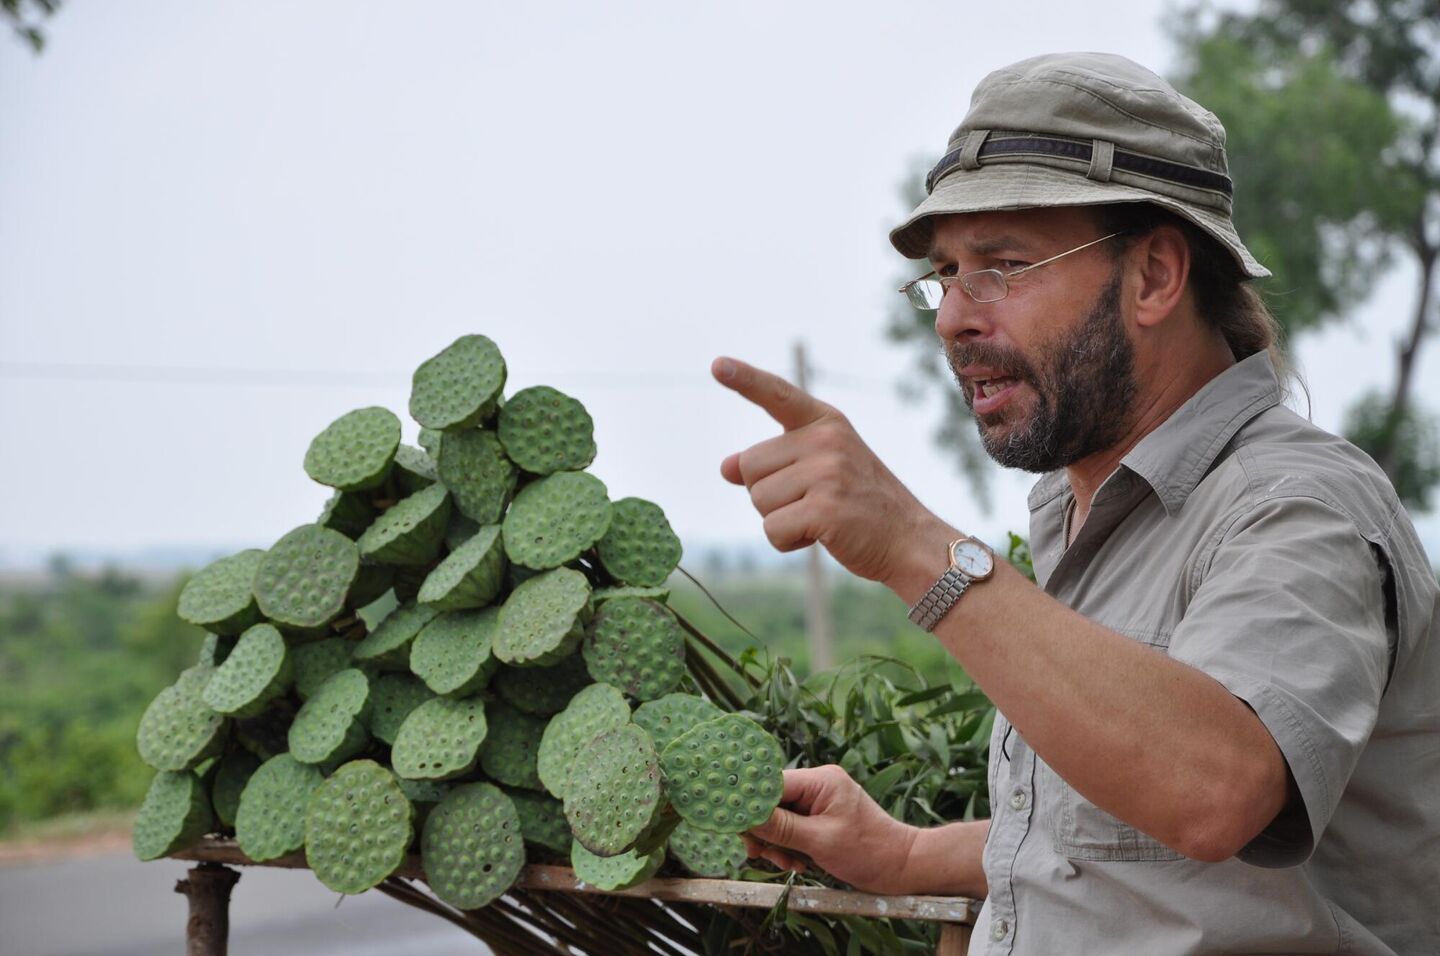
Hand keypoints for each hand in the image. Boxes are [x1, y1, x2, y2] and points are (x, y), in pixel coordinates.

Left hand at [713, 357, 950, 589]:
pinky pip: (772, 529)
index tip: (717, 365)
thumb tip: (726, 467)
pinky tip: (821, 536)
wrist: (910, 540)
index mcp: (826, 422)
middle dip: (768, 494)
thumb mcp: (820, 471)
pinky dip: (788, 542)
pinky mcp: (825, 508)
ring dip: (779, 520)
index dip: (745, 379)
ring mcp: (827, 472)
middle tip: (812, 502)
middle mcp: (826, 440)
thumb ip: (775, 463)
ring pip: (758, 500)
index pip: (777, 394)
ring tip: (821, 518)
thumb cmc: (861, 505)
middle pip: (749, 466)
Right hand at [743, 765, 918, 894]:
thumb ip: (780, 828)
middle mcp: (818, 785)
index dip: (750, 804)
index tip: (734, 825)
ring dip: (777, 843)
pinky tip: (798, 863)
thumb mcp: (820, 842)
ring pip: (779, 818)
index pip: (771, 784)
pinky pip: (793, 828)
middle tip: (761, 854)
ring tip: (788, 863)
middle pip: (772, 802)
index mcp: (821, 780)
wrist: (903, 868)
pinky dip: (789, 846)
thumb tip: (744, 816)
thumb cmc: (869, 851)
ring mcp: (820, 801)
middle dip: (765, 830)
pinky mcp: (821, 818)